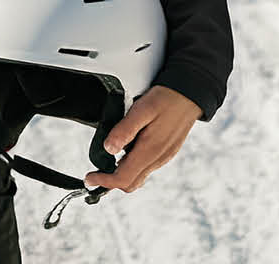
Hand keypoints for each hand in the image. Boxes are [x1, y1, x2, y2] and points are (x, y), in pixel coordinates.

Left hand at [83, 85, 200, 193]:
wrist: (188, 96)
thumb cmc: (165, 100)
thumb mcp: (141, 110)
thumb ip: (124, 130)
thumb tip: (109, 149)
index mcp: (150, 151)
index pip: (123, 179)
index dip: (104, 181)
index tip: (89, 177)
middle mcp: (158, 159)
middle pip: (130, 183)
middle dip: (110, 181)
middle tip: (95, 172)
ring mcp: (163, 157)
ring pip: (138, 177)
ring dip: (120, 174)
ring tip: (105, 161)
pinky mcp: (165, 153)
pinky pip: (145, 167)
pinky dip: (131, 166)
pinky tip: (124, 151)